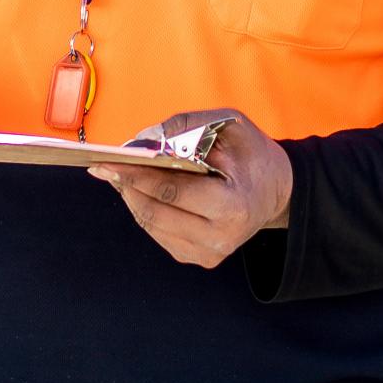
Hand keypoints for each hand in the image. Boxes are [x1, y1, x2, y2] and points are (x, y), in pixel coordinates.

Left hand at [91, 109, 292, 268]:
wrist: (278, 189)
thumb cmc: (252, 154)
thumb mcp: (230, 124)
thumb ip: (186, 126)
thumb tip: (141, 139)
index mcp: (233, 206)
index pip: (172, 193)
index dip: (136, 176)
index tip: (107, 162)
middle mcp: (221, 237)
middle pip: (156, 213)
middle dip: (126, 187)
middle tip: (104, 167)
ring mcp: (210, 253)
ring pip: (152, 225)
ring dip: (131, 198)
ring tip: (118, 174)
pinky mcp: (201, 258)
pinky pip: (159, 233)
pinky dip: (145, 209)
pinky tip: (139, 190)